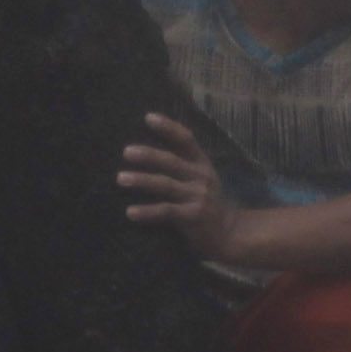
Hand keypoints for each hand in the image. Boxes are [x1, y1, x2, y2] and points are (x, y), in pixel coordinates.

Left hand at [119, 113, 236, 256]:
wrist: (230, 234)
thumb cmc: (207, 203)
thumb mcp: (202, 179)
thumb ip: (183, 165)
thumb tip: (147, 151)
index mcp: (202, 164)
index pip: (186, 140)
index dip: (169, 128)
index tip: (148, 118)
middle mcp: (201, 177)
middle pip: (172, 161)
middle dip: (149, 155)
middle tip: (126, 152)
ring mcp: (198, 197)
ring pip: (166, 185)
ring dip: (142, 181)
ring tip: (120, 178)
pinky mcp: (193, 216)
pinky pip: (166, 211)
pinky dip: (147, 211)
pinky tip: (130, 212)